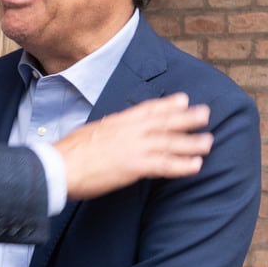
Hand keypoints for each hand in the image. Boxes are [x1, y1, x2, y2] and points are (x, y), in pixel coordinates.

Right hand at [55, 92, 212, 199]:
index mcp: (118, 121)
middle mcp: (129, 131)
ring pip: (169, 142)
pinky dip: (181, 165)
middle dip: (186, 118)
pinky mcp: (134, 166)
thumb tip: (113, 130)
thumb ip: (107, 130)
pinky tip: (195, 166)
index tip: (183, 99)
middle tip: (206, 114)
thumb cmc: (69, 153)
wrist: (59, 167)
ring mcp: (133, 147)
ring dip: (191, 142)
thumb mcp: (91, 132)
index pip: (148, 109)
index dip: (167, 104)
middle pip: (164, 122)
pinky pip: (164, 165)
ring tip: (208, 142)